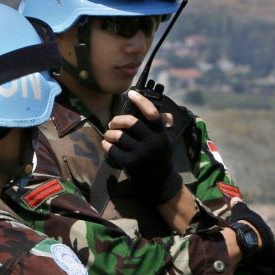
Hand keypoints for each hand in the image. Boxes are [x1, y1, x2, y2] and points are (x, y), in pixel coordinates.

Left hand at [103, 90, 182, 204]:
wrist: (159, 181)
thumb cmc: (160, 156)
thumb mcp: (166, 141)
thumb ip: (164, 127)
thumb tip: (168, 116)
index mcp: (162, 134)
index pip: (152, 114)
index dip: (141, 101)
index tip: (130, 93)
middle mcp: (153, 142)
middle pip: (131, 122)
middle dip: (118, 120)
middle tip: (113, 122)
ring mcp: (141, 154)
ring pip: (119, 136)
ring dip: (110, 133)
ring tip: (109, 134)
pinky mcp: (131, 163)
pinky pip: (113, 149)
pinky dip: (107, 145)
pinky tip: (107, 144)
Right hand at [229, 201, 274, 274]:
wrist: (249, 235)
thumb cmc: (245, 223)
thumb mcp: (241, 211)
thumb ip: (238, 205)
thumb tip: (235, 198)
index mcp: (266, 230)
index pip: (261, 235)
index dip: (254, 239)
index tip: (248, 242)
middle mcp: (272, 240)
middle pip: (266, 247)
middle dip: (260, 251)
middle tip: (250, 255)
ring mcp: (273, 251)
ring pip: (268, 259)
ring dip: (263, 262)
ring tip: (254, 266)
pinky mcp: (272, 262)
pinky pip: (272, 271)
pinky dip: (269, 274)